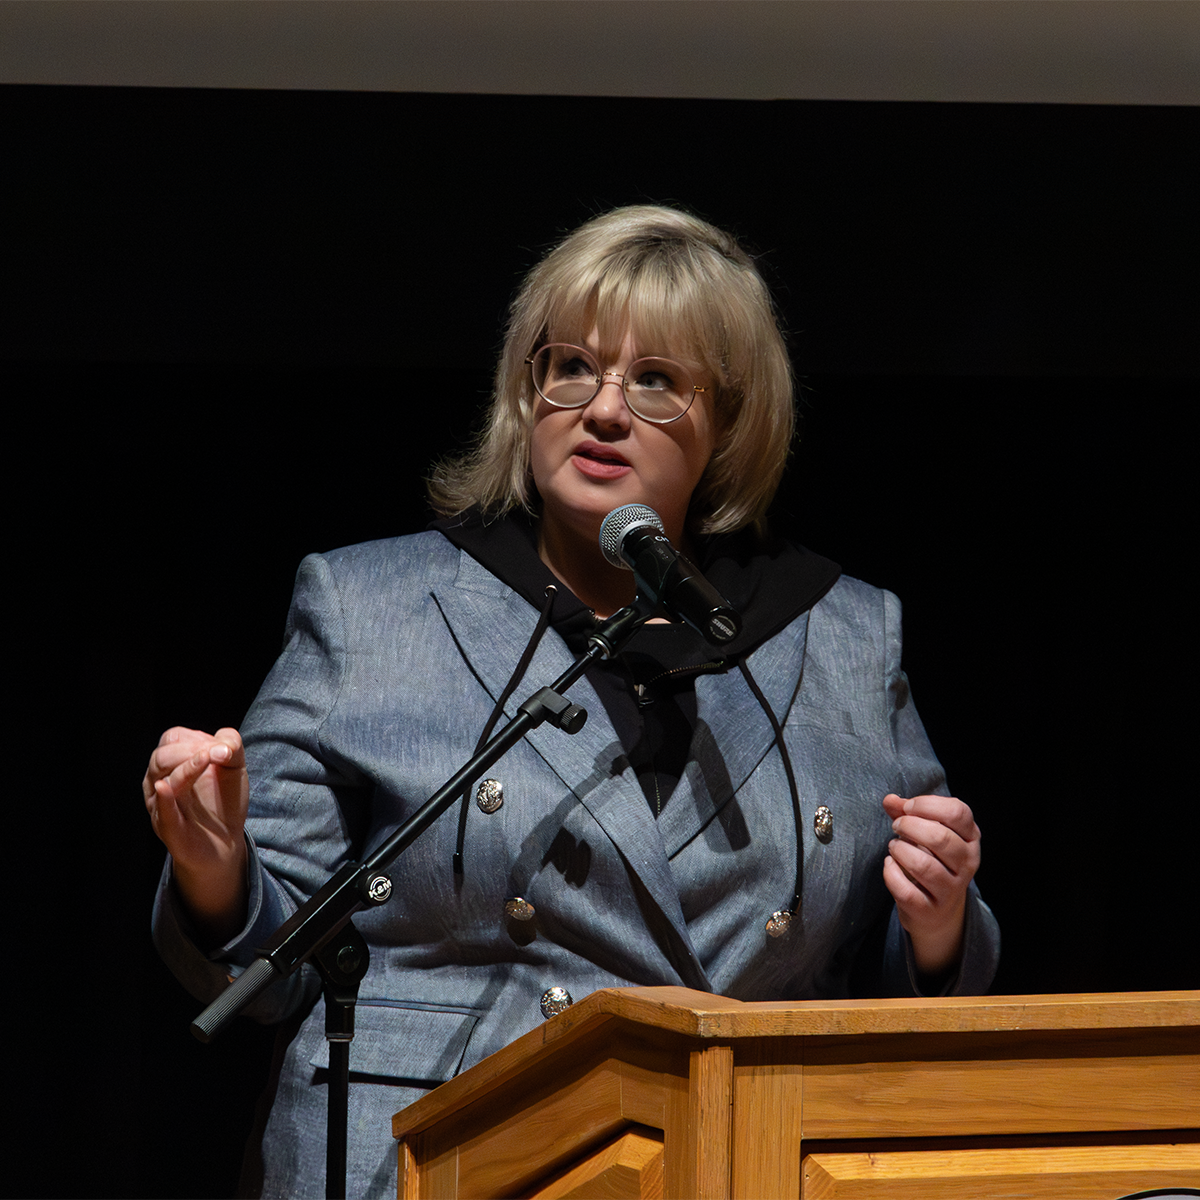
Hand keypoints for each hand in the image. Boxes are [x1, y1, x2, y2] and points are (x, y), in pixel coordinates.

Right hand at [143, 726, 249, 941]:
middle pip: (162, 756)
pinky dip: (163, 799)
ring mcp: (161, 806)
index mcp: (173, 762)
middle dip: (190, 751)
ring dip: (185, 768)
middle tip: (218, 754)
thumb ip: (231, 745)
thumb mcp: (234, 765)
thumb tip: (223, 745)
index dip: (196, 738)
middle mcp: (160, 781)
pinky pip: (161, 812)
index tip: (223, 748)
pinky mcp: (168, 828)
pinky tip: (166, 788)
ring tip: (206, 758)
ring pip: (163, 780)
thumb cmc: (224, 797)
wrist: (226, 839)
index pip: (173, 739)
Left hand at [881, 792, 980, 977]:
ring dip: (900, 850)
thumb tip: (889, 800)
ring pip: (924, 865)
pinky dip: (891, 873)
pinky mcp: (929, 909)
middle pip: (940, 837)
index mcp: (970, 839)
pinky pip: (907, 890)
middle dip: (910, 826)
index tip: (907, 807)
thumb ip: (907, 813)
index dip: (927, 804)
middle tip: (897, 826)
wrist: (937, 913)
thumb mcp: (926, 834)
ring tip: (894, 847)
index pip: (958, 812)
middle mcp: (966, 864)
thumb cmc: (931, 861)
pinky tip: (889, 865)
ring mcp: (950, 889)